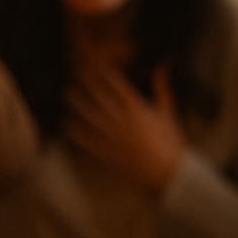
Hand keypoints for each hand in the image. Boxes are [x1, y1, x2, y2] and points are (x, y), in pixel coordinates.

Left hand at [64, 61, 185, 195]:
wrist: (167, 172)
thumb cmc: (169, 141)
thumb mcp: (167, 111)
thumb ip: (161, 88)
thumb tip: (162, 65)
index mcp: (138, 109)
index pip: (118, 86)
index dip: (107, 75)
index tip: (98, 67)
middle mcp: (122, 120)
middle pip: (101, 98)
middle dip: (88, 85)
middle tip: (76, 74)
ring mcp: (113, 137)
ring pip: (91, 117)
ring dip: (79, 104)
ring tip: (68, 94)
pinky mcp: (109, 153)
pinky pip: (89, 142)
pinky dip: (78, 133)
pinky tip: (68, 126)